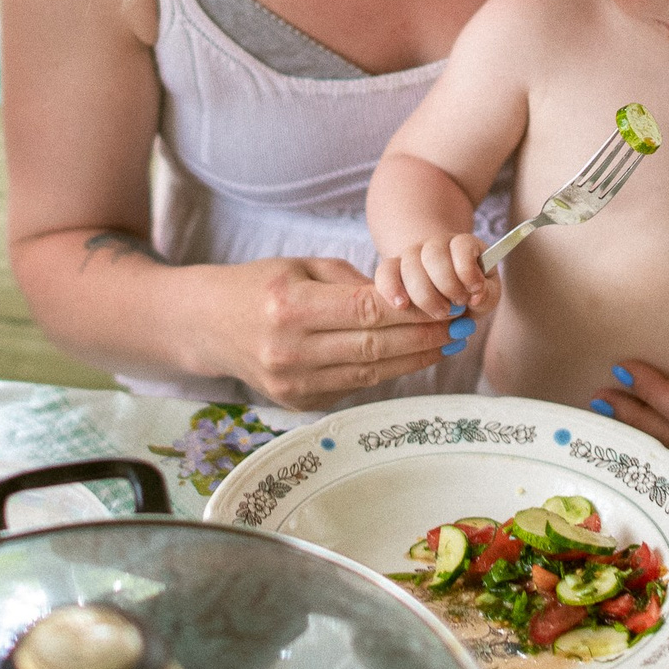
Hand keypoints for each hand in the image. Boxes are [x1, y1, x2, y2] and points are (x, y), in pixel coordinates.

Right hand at [208, 256, 469, 410]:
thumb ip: (352, 282)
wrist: (207, 326)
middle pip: (374, 348)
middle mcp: (289, 350)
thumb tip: (406, 297)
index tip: (450, 306)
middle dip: (425, 338)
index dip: (414, 312)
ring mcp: (292, 383)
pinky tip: (409, 357)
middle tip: (460, 327)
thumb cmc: (259, 286)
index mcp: (289, 307)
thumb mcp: (301, 266)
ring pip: (369, 373)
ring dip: (414, 360)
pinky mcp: (298, 403)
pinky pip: (353, 386)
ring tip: (446, 343)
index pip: (367, 312)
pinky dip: (385, 372)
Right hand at [372, 234, 497, 318]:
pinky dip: (391, 288)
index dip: (467, 269)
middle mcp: (435, 245)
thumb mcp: (486, 295)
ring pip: (410, 264)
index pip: (462, 245)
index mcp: (463, 245)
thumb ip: (487, 296)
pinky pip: (385, 272)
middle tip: (456, 307)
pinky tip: (401, 305)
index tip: (474, 290)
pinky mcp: (393, 270)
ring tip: (439, 313)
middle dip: (447, 284)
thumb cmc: (469, 294)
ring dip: (425, 294)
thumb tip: (475, 298)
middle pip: (434, 254)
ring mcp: (411, 255)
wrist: (447, 296)